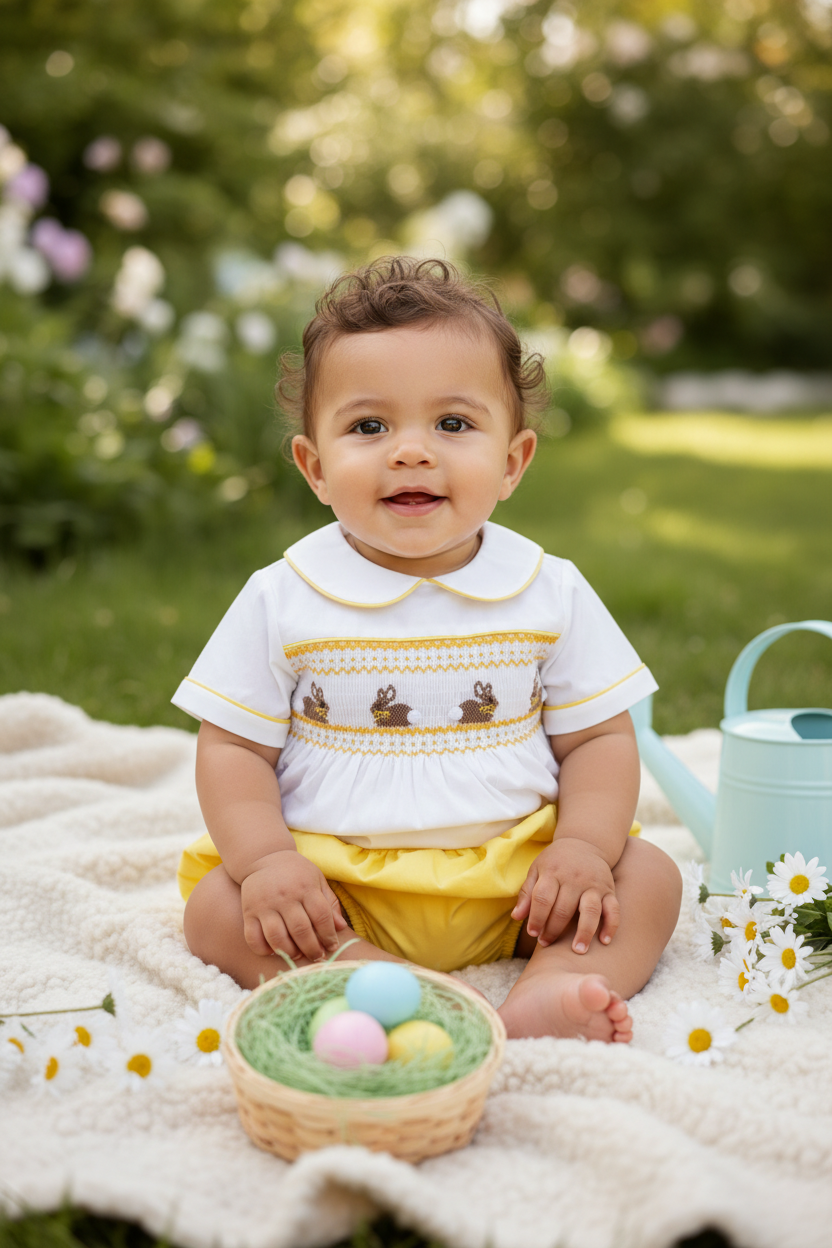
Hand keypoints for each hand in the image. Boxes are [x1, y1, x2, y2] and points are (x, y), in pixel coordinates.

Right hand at [240, 850, 347, 961]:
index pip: (321, 916)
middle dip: (312, 949)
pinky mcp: (248, 912)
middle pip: (301, 930)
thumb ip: (330, 903)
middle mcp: (284, 896)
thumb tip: (341, 928)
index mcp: (305, 887)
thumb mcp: (317, 880)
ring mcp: (264, 905)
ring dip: (290, 953)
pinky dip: (264, 950)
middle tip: (317, 957)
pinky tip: (274, 951)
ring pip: (277, 938)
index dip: (328, 935)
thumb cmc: (296, 873)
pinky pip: (253, 938)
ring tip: (298, 956)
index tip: (332, 946)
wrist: (264, 858)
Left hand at [511, 837, 619, 952]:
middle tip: (546, 943)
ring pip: (590, 911)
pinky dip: (611, 926)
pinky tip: (604, 941)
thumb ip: (527, 893)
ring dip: (584, 932)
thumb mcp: (537, 870)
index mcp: (553, 872)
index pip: (542, 899)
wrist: (585, 842)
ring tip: (578, 950)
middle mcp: (574, 878)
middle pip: (564, 909)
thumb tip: (517, 917)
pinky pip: (613, 909)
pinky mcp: (609, 890)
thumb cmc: (555, 862)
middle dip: (554, 929)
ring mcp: (594, 884)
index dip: (536, 918)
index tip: (533, 933)